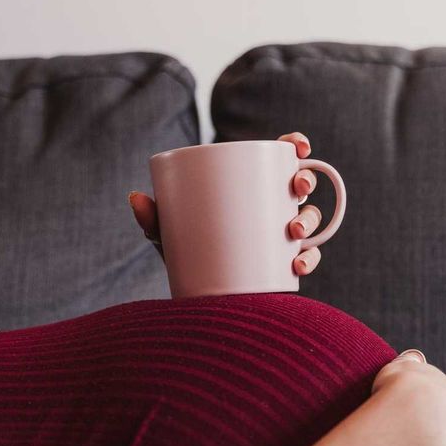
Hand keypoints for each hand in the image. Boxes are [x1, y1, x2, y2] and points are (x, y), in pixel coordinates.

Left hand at [127, 132, 326, 275]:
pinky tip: (299, 265)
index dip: (295, 147)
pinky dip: (308, 260)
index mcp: (250, 188)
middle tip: (297, 188)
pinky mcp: (284, 266)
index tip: (297, 146)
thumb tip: (136, 198)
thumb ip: (155, 220)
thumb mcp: (170, 236)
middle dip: (307, 180)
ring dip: (310, 221)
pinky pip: (306, 258)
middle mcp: (272, 209)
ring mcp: (281, 238)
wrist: (196, 299)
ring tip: (294, 232)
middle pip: (300, 186)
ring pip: (309, 221)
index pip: (279, 159)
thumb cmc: (187, 257)